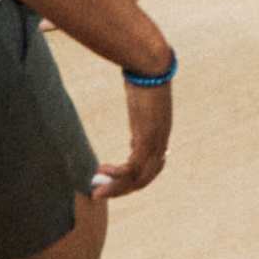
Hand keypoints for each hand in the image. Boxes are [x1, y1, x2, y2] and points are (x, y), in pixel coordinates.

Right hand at [98, 79, 172, 197]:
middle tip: (101, 194)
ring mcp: (156, 141)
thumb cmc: (145, 74)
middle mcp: (161, 140)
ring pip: (139, 178)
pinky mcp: (147, 137)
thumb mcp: (141, 100)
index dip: (136, 178)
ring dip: (117, 188)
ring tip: (97, 191)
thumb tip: (133, 116)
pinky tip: (102, 170)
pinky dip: (117, 175)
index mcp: (160, 133)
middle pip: (146, 178)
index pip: (153, 167)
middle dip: (122, 190)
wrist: (151, 64)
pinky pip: (133, 167)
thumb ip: (139, 113)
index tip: (117, 180)